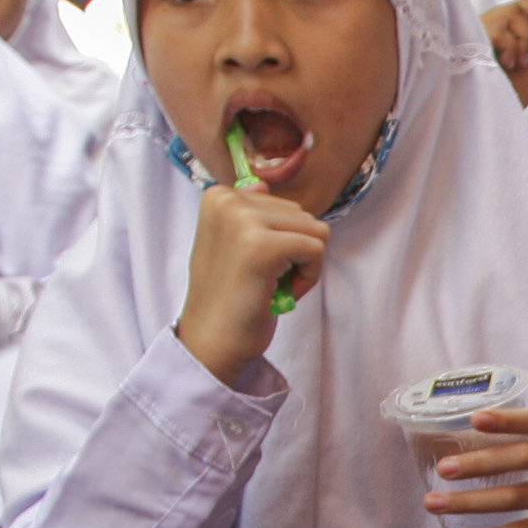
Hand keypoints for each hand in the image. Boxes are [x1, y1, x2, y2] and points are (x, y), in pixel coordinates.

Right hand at [171, 178, 327, 383]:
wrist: (210, 341)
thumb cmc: (228, 297)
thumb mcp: (230, 244)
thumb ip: (248, 214)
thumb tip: (260, 185)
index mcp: (218, 195)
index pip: (286, 206)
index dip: (283, 241)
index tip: (255, 266)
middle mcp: (227, 200)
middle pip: (304, 215)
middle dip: (296, 252)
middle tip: (263, 280)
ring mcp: (243, 221)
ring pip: (316, 231)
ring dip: (303, 265)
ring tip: (270, 285)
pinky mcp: (263, 246)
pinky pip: (317, 250)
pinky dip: (308, 278)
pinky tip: (279, 293)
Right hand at [481, 0, 527, 99]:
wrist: (492, 107)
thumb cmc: (512, 85)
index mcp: (513, 22)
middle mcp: (499, 18)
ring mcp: (486, 23)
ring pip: (518, 15)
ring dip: (527, 43)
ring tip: (520, 63)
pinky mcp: (477, 34)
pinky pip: (503, 32)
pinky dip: (511, 49)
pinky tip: (507, 63)